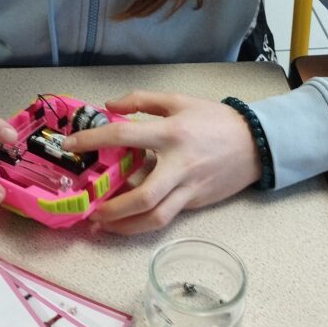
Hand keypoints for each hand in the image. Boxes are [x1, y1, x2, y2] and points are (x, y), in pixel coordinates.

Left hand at [61, 91, 260, 234]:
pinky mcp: (195, 203)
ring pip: (156, 217)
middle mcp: (179, 165)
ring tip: (102, 224)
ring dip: (125, 226)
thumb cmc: (214, 119)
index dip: (93, 140)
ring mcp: (189, 188)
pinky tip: (125, 222)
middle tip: (89, 207)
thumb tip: (109, 105)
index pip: (124, 136)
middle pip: (144, 195)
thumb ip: (142, 100)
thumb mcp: (179, 100)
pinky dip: (142, 223)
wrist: (257, 143)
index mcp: (172, 133)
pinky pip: (165, 217)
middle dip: (113, 207)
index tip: (70, 145)